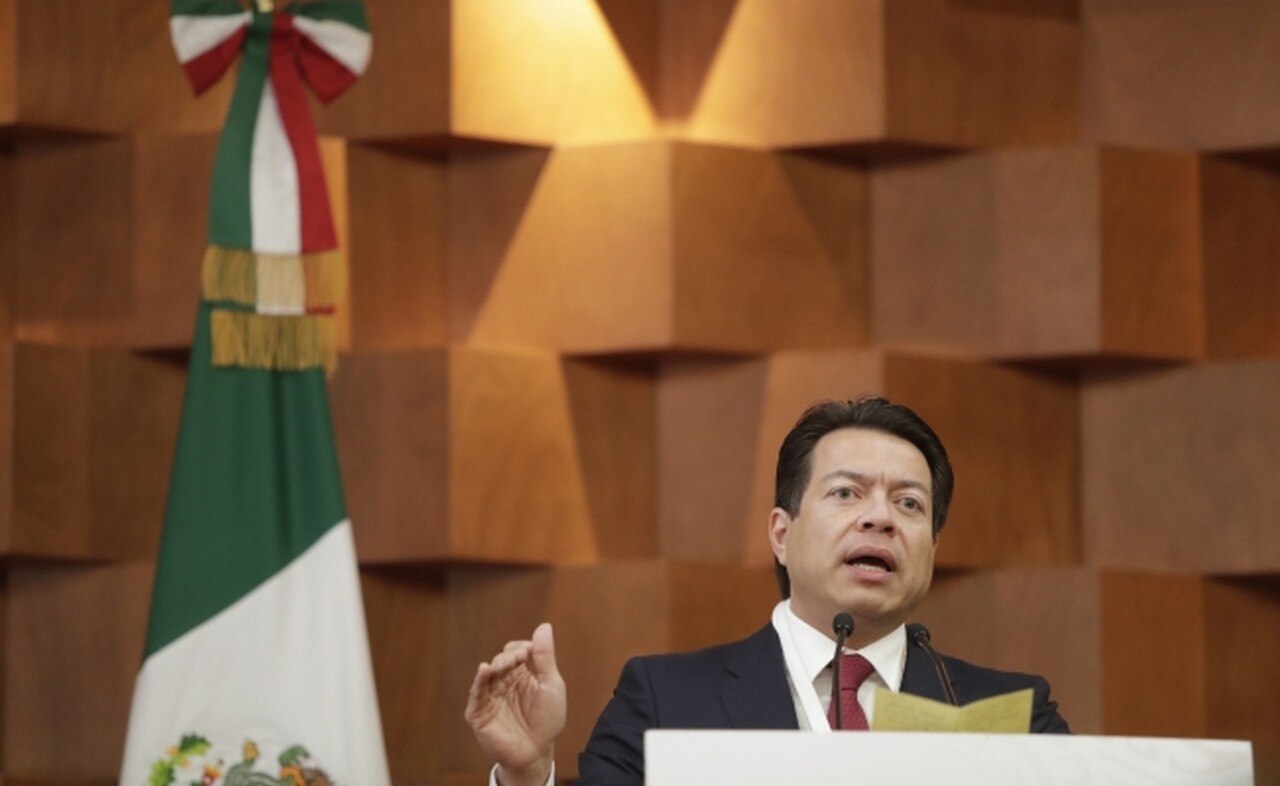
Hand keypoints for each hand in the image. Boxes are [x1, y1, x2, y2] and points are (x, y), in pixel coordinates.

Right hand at [465, 622, 566, 785]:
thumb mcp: (551, 684)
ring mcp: (490, 698)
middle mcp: (502, 684)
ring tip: (506, 663)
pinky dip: (479, 681)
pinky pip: (476, 695)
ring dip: (496, 665)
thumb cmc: (547, 721)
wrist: (538, 752)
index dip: (521, 648)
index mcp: (519, 675)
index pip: (514, 651)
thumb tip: (544, 625)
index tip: (530, 651)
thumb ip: (545, 657)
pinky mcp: (479, 714)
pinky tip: (484, 670)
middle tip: (520, 658)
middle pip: (500, 661)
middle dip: (509, 657)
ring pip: (487, 675)